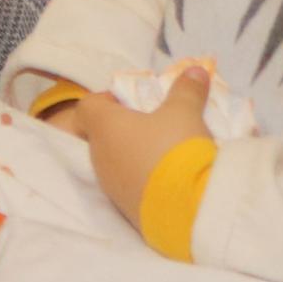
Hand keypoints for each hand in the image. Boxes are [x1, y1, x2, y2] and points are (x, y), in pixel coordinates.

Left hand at [69, 69, 215, 224]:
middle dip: (125, 128)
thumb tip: (194, 70)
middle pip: (102, 135)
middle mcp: (98, 157)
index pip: (88, 106)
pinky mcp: (126, 210)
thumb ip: (186, 90)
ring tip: (168, 153)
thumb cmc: (177, 149)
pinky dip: (144, 179)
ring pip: (115, 163)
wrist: (188, 209)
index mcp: (103, 127)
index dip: (107, 99)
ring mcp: (110, 187)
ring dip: (135, 155)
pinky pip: (129, 187)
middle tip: (157, 126)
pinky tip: (171, 180)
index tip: (134, 102)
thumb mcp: (185, 112)